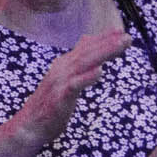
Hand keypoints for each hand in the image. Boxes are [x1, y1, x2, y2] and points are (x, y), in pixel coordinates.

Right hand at [15, 28, 129, 146]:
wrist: (29, 125)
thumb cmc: (48, 104)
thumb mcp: (63, 81)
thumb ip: (75, 63)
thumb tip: (86, 43)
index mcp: (63, 64)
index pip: (85, 47)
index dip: (103, 39)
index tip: (121, 30)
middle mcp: (61, 68)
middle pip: (87, 52)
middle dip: (108, 43)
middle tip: (127, 36)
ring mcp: (60, 81)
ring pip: (84, 64)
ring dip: (103, 53)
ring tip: (120, 45)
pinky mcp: (59, 97)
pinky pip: (74, 85)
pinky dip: (87, 77)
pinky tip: (99, 71)